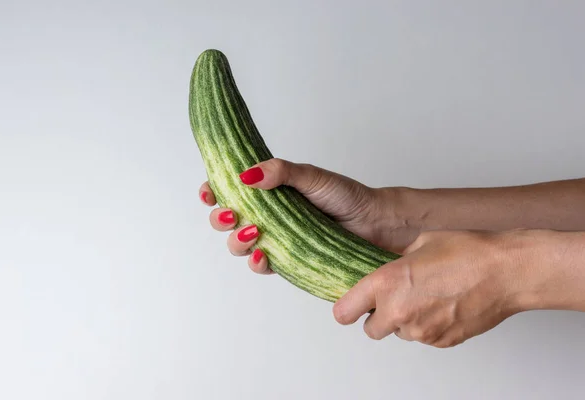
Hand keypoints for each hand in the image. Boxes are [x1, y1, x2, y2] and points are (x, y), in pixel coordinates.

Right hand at [199, 158, 420, 273]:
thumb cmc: (346, 196)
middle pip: (228, 221)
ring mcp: (277, 239)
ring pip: (241, 245)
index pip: (230, 191)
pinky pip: (263, 266)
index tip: (209, 192)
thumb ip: (281, 172)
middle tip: (231, 215)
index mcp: (269, 192)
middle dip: (220, 220)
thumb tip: (248, 174)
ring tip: (254, 232)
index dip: (213, 192)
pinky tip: (262, 255)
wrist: (375, 224)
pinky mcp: (289, 261)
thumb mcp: (312, 176)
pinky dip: (257, 263)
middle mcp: (268, 216)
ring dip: (237, 241)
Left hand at [332, 230, 538, 347]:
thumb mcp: (420, 244)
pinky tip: (444, 306)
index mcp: (386, 283)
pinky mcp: (442, 342)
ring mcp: (421, 331)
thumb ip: (395, 263)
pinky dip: (428, 326)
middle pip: (370, 330)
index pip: (344, 312)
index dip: (347, 308)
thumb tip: (388, 271)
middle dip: (378, 317)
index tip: (352, 304)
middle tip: (395, 299)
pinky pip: (424, 337)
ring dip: (405, 321)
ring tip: (428, 297)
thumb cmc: (467, 251)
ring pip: (399, 334)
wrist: (506, 271)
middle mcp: (398, 311)